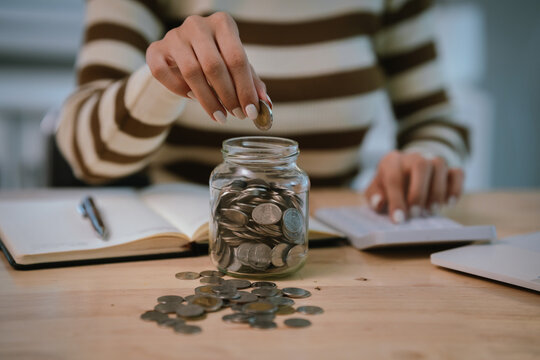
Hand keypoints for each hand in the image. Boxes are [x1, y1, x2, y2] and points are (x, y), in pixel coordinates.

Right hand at [146, 12, 269, 123]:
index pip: (237, 58)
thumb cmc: (216, 59)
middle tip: (237, 116)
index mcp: (222, 23)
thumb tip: (266, 105)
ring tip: (220, 117)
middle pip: (214, 66)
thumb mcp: (236, 67)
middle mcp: (197, 25)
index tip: (251, 111)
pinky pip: (164, 74)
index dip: (245, 88)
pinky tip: (193, 98)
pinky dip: (179, 90)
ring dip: (208, 100)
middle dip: (228, 96)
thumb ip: (251, 83)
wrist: (182, 54)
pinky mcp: (155, 49)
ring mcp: (174, 35)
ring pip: (191, 72)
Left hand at [365, 151, 463, 222]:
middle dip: (418, 192)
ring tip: (431, 211)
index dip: (396, 200)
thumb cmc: (388, 186)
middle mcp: (413, 157)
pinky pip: (457, 173)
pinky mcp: (448, 170)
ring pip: (440, 166)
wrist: (404, 174)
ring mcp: (432, 161)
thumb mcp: (376, 190)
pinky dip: (456, 188)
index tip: (399, 219)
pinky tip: (449, 203)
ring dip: (437, 191)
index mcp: (391, 161)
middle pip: (420, 165)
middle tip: (415, 214)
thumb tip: (379, 203)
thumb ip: (374, 196)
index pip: (394, 178)